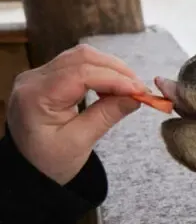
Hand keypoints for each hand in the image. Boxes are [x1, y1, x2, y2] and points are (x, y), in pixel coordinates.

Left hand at [7, 45, 146, 184]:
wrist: (28, 166)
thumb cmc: (49, 160)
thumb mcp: (80, 142)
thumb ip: (107, 115)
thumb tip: (136, 98)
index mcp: (36, 96)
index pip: (81, 73)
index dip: (115, 79)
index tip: (140, 92)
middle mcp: (33, 79)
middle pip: (81, 57)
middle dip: (116, 70)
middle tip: (140, 89)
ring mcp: (39, 76)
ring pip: (82, 57)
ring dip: (110, 69)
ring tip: (129, 89)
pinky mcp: (47, 78)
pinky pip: (78, 65)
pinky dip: (100, 72)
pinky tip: (112, 88)